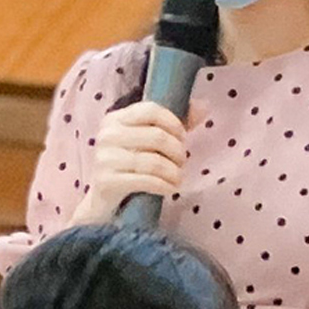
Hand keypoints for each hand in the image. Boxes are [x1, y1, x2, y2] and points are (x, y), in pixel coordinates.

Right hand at [69, 100, 196, 226]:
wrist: (105, 201)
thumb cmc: (130, 166)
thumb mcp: (149, 142)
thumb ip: (174, 124)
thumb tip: (204, 106)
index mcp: (115, 119)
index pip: (151, 110)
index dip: (174, 123)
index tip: (182, 137)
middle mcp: (107, 135)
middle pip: (156, 136)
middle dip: (177, 151)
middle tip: (181, 161)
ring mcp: (104, 158)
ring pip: (154, 161)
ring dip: (174, 172)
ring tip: (178, 177)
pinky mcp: (106, 181)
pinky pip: (146, 181)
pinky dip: (164, 185)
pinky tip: (170, 188)